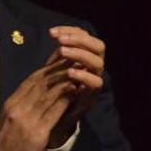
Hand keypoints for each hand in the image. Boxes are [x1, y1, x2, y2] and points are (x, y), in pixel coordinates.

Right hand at [0, 57, 76, 150]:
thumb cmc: (4, 146)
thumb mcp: (9, 120)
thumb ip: (21, 106)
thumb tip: (33, 95)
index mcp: (11, 103)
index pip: (30, 81)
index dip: (47, 68)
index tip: (59, 59)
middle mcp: (18, 107)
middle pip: (40, 83)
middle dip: (58, 68)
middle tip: (72, 56)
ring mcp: (27, 119)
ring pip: (48, 93)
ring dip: (65, 79)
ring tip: (77, 68)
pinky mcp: (36, 133)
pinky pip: (53, 112)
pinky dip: (65, 99)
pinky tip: (74, 90)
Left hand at [45, 26, 105, 147]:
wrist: (52, 120)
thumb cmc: (51, 91)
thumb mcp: (53, 69)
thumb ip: (57, 55)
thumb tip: (54, 33)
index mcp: (84, 57)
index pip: (85, 36)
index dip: (71, 31)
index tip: (52, 32)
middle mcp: (93, 68)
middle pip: (99, 46)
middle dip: (80, 40)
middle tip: (60, 40)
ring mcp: (94, 82)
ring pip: (98, 62)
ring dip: (81, 54)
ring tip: (63, 51)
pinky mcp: (92, 97)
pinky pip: (96, 84)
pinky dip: (84, 76)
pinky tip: (70, 72)